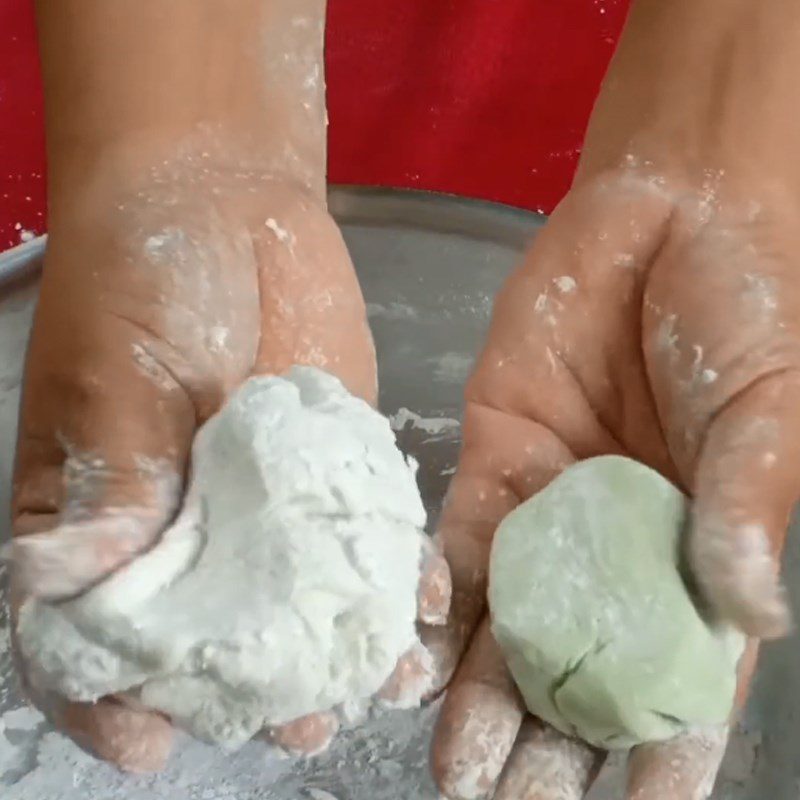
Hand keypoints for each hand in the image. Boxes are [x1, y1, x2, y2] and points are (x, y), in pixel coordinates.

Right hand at [10, 155, 449, 769]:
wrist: (225, 202)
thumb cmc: (139, 280)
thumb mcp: (111, 381)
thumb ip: (108, 483)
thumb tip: (71, 581)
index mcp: (100, 518)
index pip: (86, 631)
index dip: (104, 697)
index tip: (146, 741)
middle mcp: (186, 527)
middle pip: (210, 637)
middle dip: (252, 690)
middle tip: (300, 722)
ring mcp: (266, 504)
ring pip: (297, 603)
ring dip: (333, 650)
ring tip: (373, 685)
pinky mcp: (333, 468)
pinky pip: (360, 538)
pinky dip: (386, 578)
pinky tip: (418, 608)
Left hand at [427, 1, 799, 794]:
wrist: (667, 215)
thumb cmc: (747, 307)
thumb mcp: (766, 411)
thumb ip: (746, 509)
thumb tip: (750, 618)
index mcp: (696, 550)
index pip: (680, 671)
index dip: (665, 749)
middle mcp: (615, 544)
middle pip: (578, 663)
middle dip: (546, 738)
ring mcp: (548, 505)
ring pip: (507, 620)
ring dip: (478, 690)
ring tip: (449, 763)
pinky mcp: (493, 456)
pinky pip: (457, 539)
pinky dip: (438, 592)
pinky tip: (419, 642)